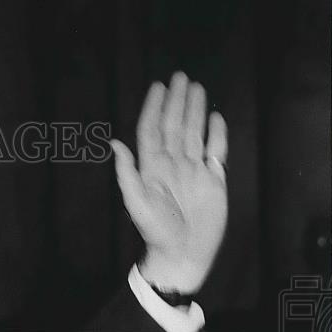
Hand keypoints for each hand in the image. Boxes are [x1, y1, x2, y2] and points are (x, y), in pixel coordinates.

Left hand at [111, 72, 228, 293]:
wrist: (183, 254)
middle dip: (176, 102)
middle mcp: (173, 164)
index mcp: (153, 167)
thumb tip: (114, 144)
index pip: (153, 130)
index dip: (154, 109)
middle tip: (179, 77)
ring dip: (195, 111)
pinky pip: (216, 151)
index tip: (158, 87)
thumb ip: (127, 174)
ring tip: (196, 88)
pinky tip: (216, 118)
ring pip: (194, 133)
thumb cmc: (157, 232)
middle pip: (175, 126)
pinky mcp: (213, 180)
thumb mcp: (138, 204)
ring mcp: (193, 171)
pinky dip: (217, 134)